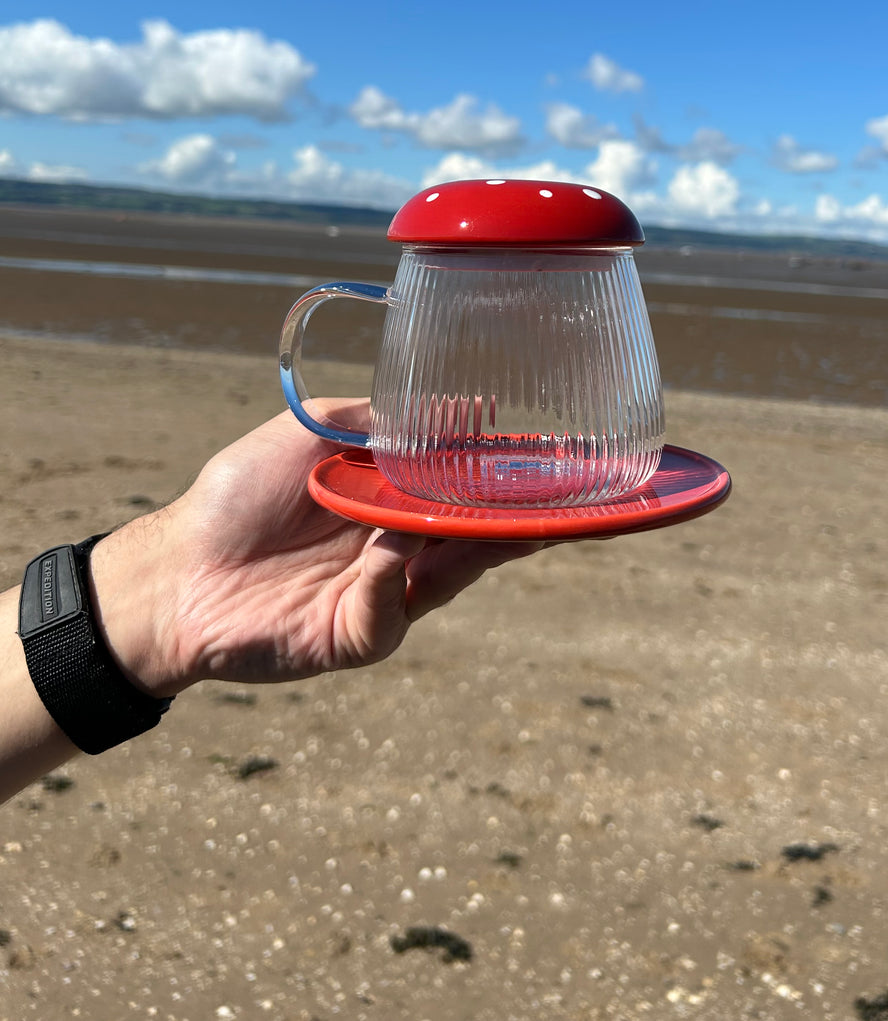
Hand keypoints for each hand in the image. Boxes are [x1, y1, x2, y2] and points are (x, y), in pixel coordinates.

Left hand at [88, 401, 545, 697]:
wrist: (177, 568)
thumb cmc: (241, 492)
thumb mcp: (316, 429)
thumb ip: (387, 420)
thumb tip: (471, 404)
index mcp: (396, 499)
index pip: (467, 487)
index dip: (507, 477)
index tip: (554, 460)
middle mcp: (401, 547)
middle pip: (476, 534)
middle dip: (516, 515)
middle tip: (559, 496)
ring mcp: (384, 594)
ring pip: (449, 573)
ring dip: (476, 546)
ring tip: (510, 520)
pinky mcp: (357, 634)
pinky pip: (391, 608)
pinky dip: (393, 577)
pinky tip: (389, 549)